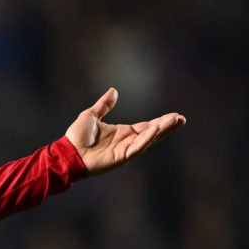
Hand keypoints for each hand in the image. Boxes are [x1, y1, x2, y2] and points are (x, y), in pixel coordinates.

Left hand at [65, 88, 185, 175]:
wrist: (66, 152)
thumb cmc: (76, 137)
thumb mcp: (91, 115)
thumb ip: (104, 105)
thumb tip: (113, 90)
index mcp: (123, 133)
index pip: (146, 126)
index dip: (160, 121)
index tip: (175, 115)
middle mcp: (127, 141)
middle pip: (152, 133)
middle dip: (167, 126)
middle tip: (181, 119)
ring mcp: (125, 150)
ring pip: (148, 140)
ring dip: (161, 131)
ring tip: (175, 121)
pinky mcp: (120, 157)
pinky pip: (137, 147)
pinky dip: (146, 139)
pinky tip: (155, 129)